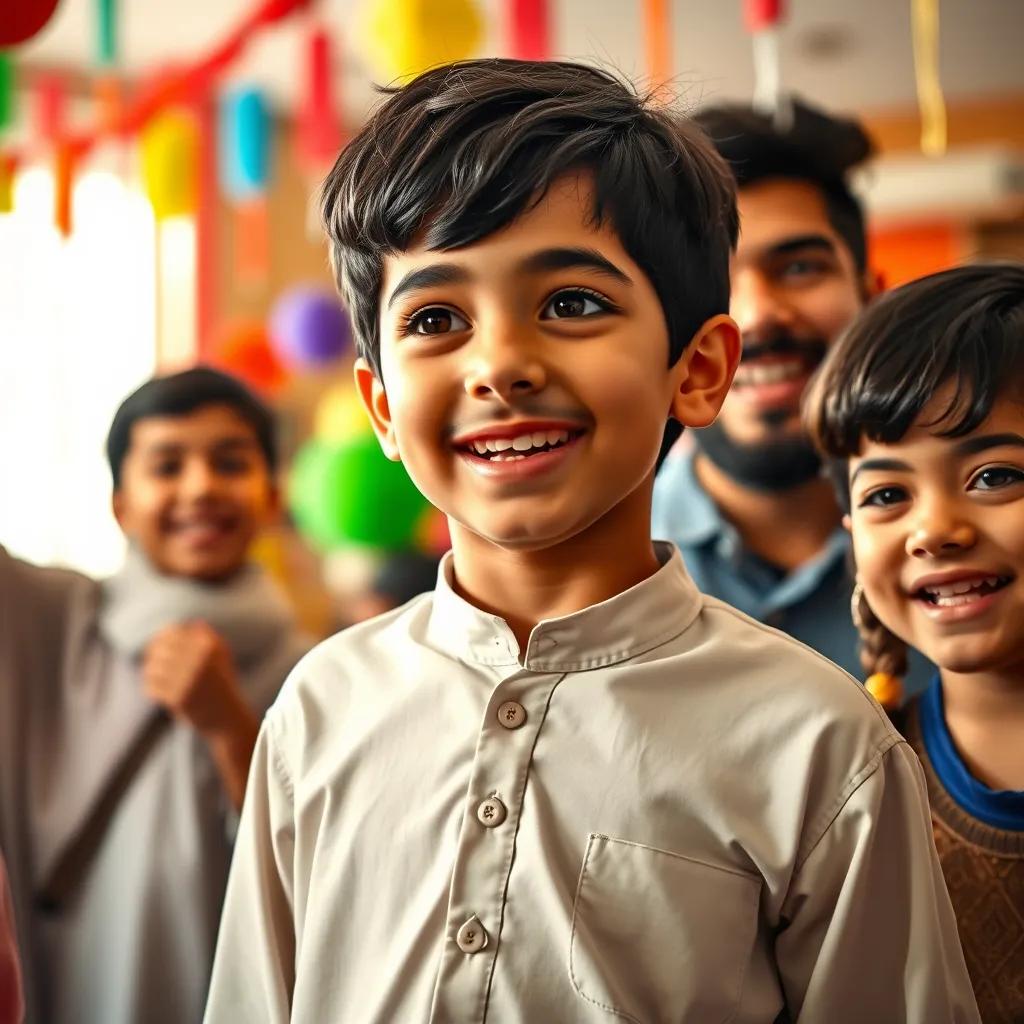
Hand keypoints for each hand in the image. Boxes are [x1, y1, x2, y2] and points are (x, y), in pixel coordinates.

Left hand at [142, 621, 249, 739]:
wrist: (227, 717)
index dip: (159, 639)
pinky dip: (152, 690)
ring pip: (153, 668)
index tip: (156, 649)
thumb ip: (207, 635)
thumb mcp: (221, 655)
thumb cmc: (221, 683)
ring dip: (150, 674)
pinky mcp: (180, 698)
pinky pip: (152, 687)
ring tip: (157, 680)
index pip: (171, 632)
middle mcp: (201, 659)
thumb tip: (187, 622)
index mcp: (210, 645)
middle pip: (159, 649)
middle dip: (152, 657)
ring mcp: (190, 679)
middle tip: (152, 666)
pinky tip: (160, 694)